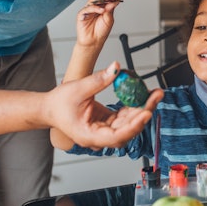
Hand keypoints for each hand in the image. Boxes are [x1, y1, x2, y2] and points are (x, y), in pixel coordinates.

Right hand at [47, 62, 163, 148]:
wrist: (49, 109)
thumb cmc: (58, 104)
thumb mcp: (77, 88)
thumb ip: (98, 80)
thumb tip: (116, 68)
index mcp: (89, 136)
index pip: (116, 136)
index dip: (133, 126)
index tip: (146, 113)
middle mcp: (99, 137)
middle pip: (128, 129)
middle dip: (144, 112)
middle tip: (157, 95)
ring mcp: (105, 131)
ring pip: (129, 123)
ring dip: (143, 108)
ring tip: (155, 93)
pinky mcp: (109, 123)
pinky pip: (125, 116)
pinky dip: (135, 106)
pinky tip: (144, 95)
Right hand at [76, 0, 122, 48]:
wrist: (94, 42)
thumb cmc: (101, 32)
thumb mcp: (109, 20)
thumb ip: (110, 11)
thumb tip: (114, 2)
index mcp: (104, 8)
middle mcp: (96, 7)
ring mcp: (88, 10)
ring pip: (92, 0)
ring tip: (106, 0)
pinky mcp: (82, 15)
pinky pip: (87, 9)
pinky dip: (94, 8)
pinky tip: (101, 10)